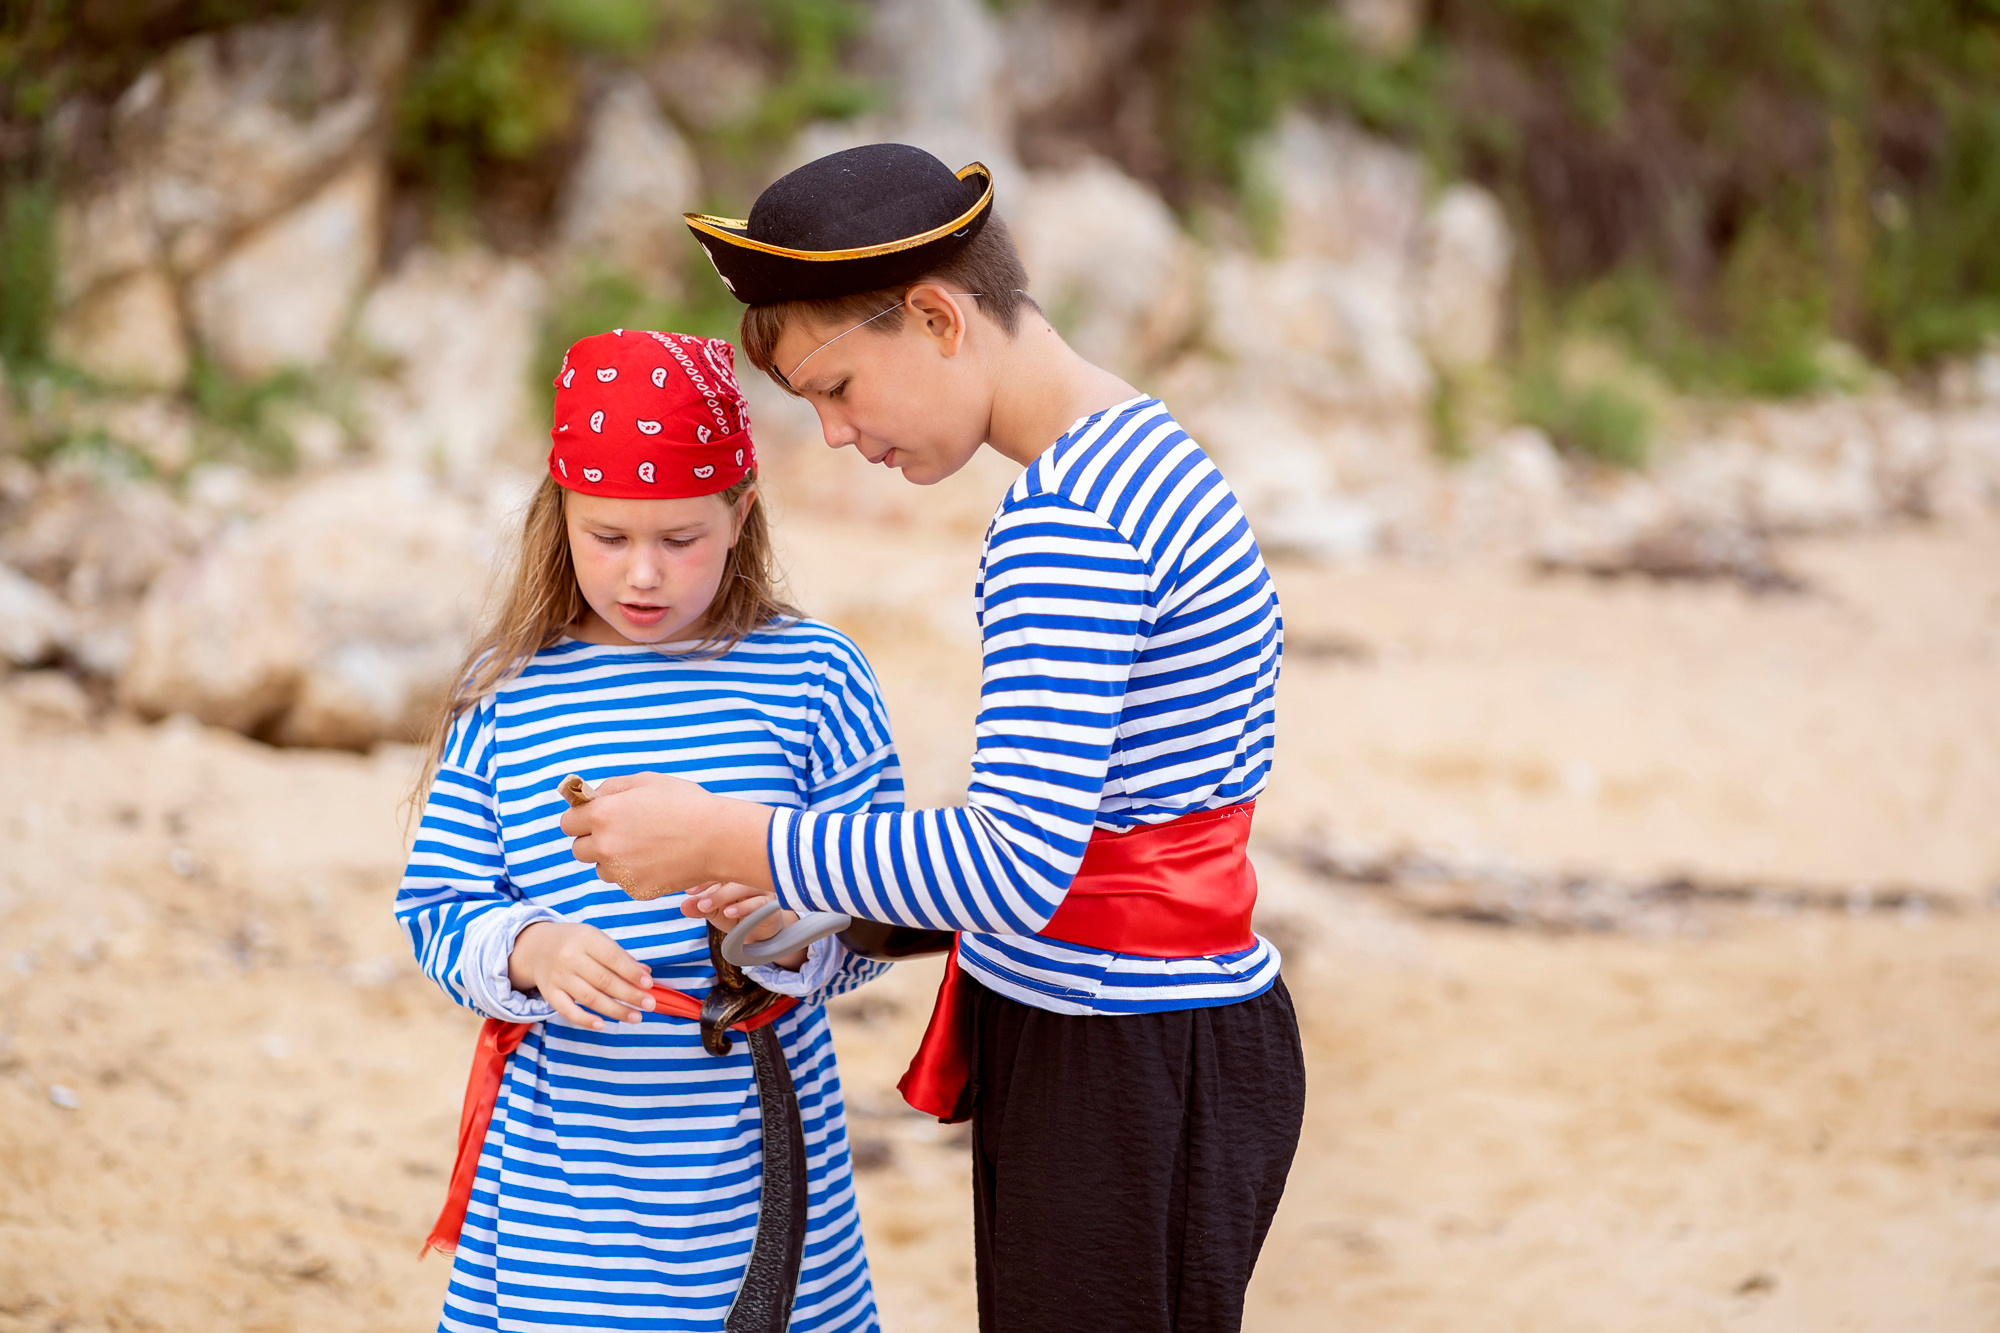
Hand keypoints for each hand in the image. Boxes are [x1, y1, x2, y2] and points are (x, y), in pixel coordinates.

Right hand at [508, 920, 655, 1029]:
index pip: (612, 957)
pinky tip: (602, 1025)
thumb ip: (621, 957)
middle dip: (629, 994)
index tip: (649, 984)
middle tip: (649, 1005)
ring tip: (636, 1017)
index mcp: (585, 938)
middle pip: (604, 980)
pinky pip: (567, 1010)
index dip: (632, 972)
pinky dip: (585, 1020)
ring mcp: (558, 976)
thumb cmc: (577, 943)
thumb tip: (645, 974)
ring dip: (615, 1010)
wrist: (538, 947)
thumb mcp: (597, 940)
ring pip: (589, 998)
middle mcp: (569, 957)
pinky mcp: (550, 993)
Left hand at [560, 772, 777, 899]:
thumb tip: (592, 796)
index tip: (594, 818)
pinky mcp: (636, 890)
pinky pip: (624, 882)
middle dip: (594, 841)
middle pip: (578, 850)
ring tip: (645, 847)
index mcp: (602, 815)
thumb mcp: (647, 781)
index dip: (581, 819)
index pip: (567, 823)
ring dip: (613, 860)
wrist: (719, 839)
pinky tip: (658, 860)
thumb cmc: (686, 805)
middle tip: (622, 832)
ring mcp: (620, 872)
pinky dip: (635, 874)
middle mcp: (604, 846)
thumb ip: (613, 788)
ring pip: (601, 869)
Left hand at [684, 884, 807, 970]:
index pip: (718, 868)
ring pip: (744, 886)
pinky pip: (758, 902)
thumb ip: (698, 908)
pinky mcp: (772, 902)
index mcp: (734, 872)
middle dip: (712, 886)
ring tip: (706, 907)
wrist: (759, 931)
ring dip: (723, 896)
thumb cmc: (736, 913)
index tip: (688, 890)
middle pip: (731, 873)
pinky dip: (743, 907)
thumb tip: (683, 906)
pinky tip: (728, 912)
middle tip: (697, 901)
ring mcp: (761, 887)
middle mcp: (748, 876)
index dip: (702, 878)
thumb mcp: (713, 912)